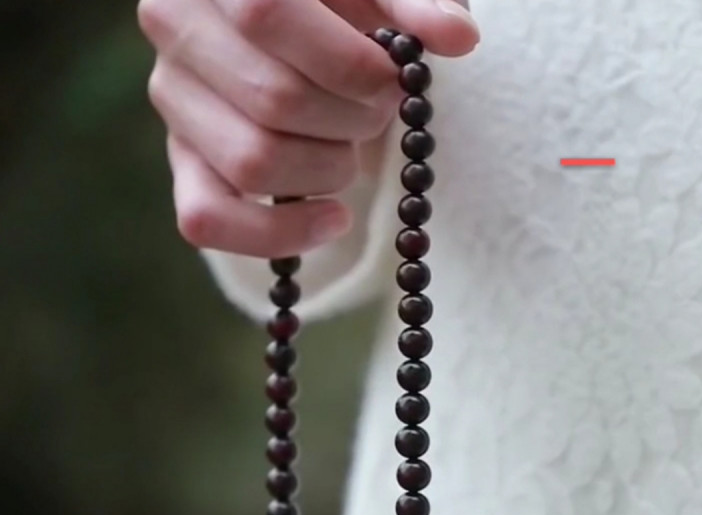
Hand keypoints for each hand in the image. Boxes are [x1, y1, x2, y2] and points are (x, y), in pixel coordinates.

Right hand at [138, 0, 479, 257]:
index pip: (268, 15)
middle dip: (351, 121)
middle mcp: (178, 31)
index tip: (392, 81)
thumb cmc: (337, 2)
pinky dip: (281, 234)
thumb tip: (456, 37)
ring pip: (253, 163)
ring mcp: (174, 103)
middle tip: (379, 115)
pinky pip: (208, 221)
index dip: (347, 64)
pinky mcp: (182, 162)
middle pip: (273, 100)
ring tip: (351, 151)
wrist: (286, 29)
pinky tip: (334, 219)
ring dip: (328, 172)